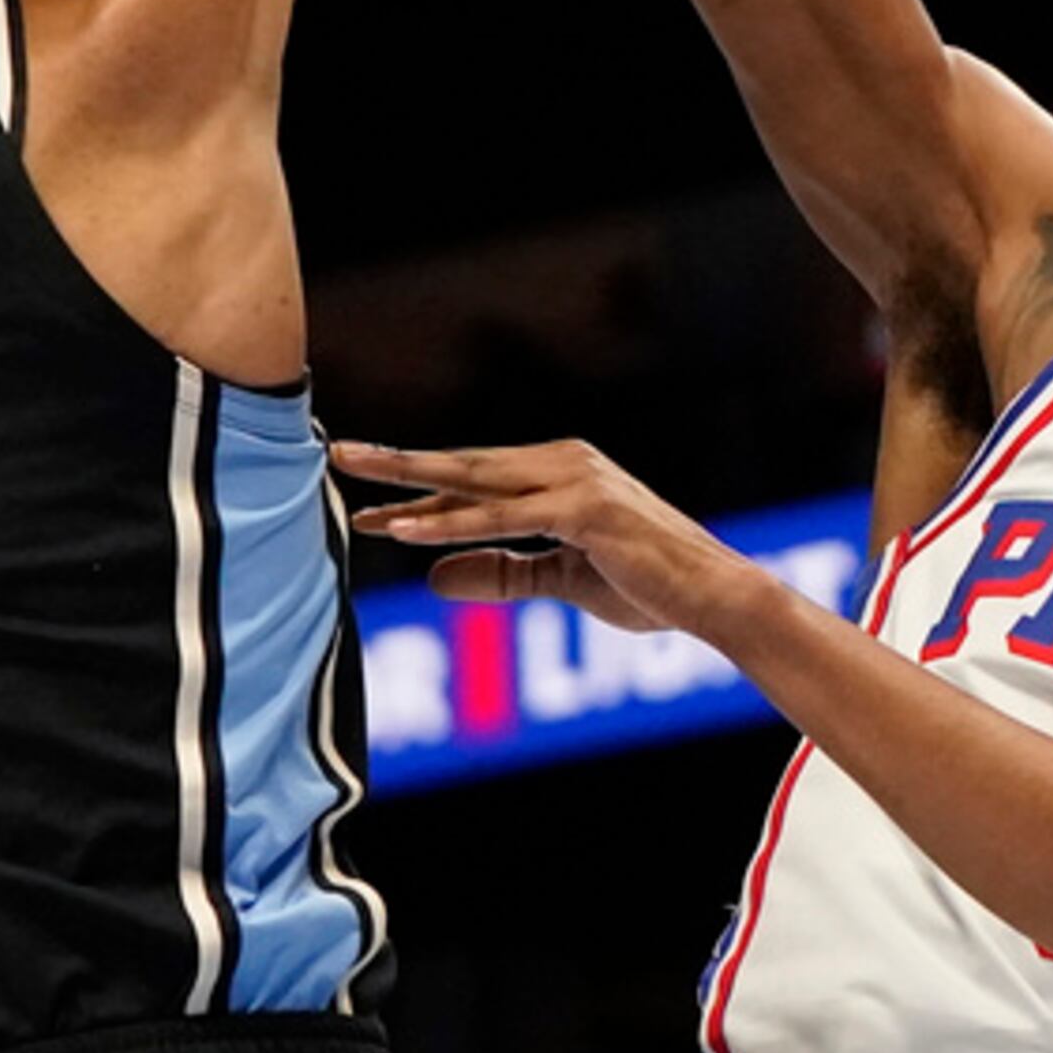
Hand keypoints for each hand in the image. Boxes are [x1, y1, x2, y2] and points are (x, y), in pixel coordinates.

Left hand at [335, 436, 762, 639]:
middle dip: (400, 464)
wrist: (714, 597)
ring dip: (413, 483)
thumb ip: (501, 574)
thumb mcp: (559, 581)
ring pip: (476, 481)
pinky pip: (504, 520)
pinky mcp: (583, 512)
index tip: (364, 511)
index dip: (419, 497)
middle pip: (464, 465)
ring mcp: (574, 482)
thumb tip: (433, 578)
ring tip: (357, 481)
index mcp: (558, 474)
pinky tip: (406, 531)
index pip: (474, 484)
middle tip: (339, 454)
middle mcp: (562, 464)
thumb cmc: (647, 586)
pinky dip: (453, 524)